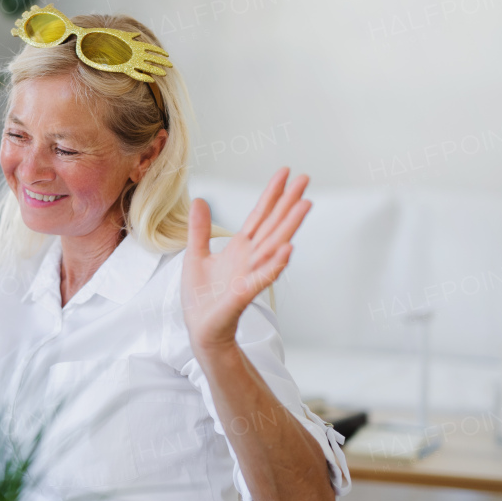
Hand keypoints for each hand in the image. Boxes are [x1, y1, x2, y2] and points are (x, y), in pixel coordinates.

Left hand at [182, 167, 310, 351]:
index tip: (285, 172)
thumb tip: (199, 200)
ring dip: (289, 226)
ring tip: (305, 205)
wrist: (200, 328)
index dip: (272, 194)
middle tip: (306, 179)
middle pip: (273, 225)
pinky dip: (275, 264)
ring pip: (274, 246)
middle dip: (289, 202)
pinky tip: (288, 249)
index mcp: (240, 248)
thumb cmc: (201, 297)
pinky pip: (262, 277)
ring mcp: (250, 275)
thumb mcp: (195, 255)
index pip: (260, 216)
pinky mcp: (243, 294)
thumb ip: (199, 229)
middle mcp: (250, 258)